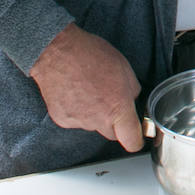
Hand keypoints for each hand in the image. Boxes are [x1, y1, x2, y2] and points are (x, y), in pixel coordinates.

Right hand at [30, 23, 143, 152]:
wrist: (58, 53)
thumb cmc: (91, 55)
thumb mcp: (124, 68)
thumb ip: (131, 91)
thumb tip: (131, 100)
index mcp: (118, 108)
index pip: (131, 141)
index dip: (136, 141)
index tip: (136, 138)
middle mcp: (98, 119)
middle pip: (112, 134)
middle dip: (114, 123)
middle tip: (109, 102)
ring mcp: (78, 121)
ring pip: (92, 126)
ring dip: (94, 114)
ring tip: (89, 90)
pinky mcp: (62, 120)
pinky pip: (75, 120)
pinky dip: (76, 110)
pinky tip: (75, 93)